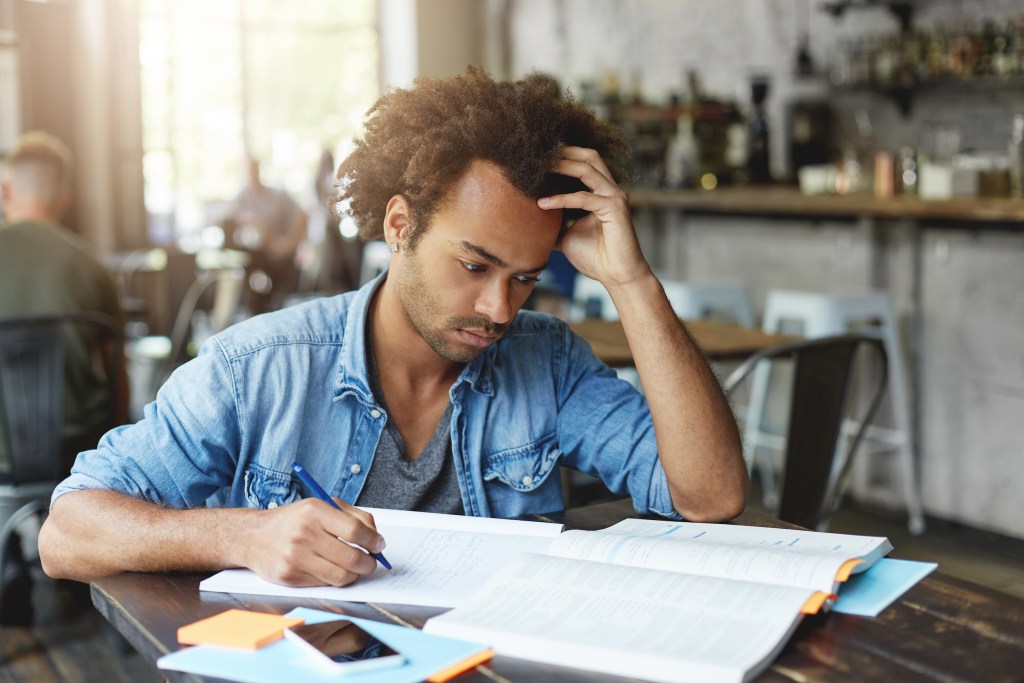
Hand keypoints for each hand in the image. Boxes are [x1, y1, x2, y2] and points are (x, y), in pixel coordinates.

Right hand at [242, 498, 384, 586]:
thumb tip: (377, 538)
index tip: (379, 545)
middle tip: (371, 562)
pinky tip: (332, 570)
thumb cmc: (292, 521)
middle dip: (369, 563)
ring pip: (341, 576)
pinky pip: (325, 584)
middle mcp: (304, 534)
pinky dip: (335, 579)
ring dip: (355, 575)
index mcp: (315, 511)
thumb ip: (352, 516)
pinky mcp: (290, 577)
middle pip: (352, 558)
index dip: (373, 541)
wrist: (253, 537)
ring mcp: (296, 557)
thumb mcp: (321, 506)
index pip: (355, 530)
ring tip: (355, 568)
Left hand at [537, 146, 651, 288]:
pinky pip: (584, 198)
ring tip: (538, 167)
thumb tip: (527, 224)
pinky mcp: (614, 208)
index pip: (583, 163)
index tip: (537, 157)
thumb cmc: (596, 258)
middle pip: (589, 156)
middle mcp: (610, 190)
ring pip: (587, 169)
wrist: (618, 277)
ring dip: (562, 165)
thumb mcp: (566, 237)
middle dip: (564, 151)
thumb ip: (552, 225)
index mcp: (602, 192)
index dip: (562, 157)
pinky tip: (543, 204)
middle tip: (538, 152)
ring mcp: (615, 196)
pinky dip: (562, 199)